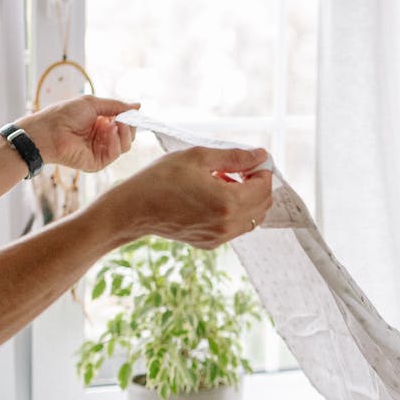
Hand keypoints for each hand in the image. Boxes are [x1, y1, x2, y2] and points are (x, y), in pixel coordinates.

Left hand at [18, 95, 140, 172]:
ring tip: (115, 124)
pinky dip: (115, 142)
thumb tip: (138, 106)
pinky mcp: (98, 163)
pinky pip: (115, 154)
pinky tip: (108, 132)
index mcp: (101, 123)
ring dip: (124, 133)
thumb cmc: (65, 114)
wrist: (49, 132)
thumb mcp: (93, 104)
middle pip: (128, 136)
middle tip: (123, 119)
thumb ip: (116, 106)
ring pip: (126, 146)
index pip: (124, 124)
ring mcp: (101, 151)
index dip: (130, 118)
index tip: (134, 112)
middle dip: (129, 126)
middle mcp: (103, 138)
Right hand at [103, 145, 272, 248]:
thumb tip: (260, 156)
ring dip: (246, 199)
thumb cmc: (162, 179)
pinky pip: (236, 227)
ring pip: (252, 218)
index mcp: (227, 202)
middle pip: (263, 205)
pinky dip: (234, 211)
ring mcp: (220, 237)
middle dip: (257, 185)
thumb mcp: (198, 157)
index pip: (264, 187)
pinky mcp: (211, 243)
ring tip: (222, 182)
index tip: (249, 161)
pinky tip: (212, 197)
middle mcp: (228, 225)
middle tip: (236, 170)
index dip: (261, 171)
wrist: (134, 209)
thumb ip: (234, 157)